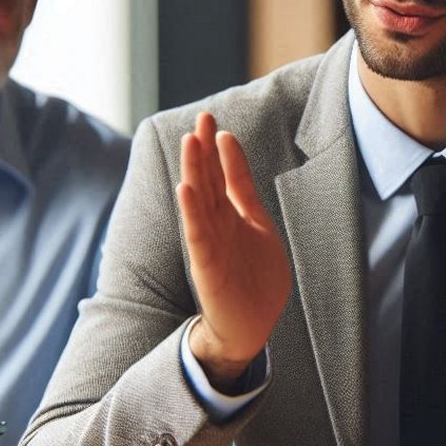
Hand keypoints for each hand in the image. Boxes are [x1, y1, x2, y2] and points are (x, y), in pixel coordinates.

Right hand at [177, 112, 291, 386]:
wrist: (249, 328)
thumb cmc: (255, 282)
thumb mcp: (260, 233)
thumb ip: (248, 202)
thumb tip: (243, 173)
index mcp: (234, 218)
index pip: (226, 177)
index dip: (223, 152)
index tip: (218, 124)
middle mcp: (219, 226)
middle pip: (210, 181)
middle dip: (205, 150)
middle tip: (201, 118)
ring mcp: (211, 244)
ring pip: (200, 201)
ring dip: (194, 171)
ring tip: (190, 141)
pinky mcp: (207, 265)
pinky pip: (197, 234)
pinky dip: (191, 211)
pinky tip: (186, 188)